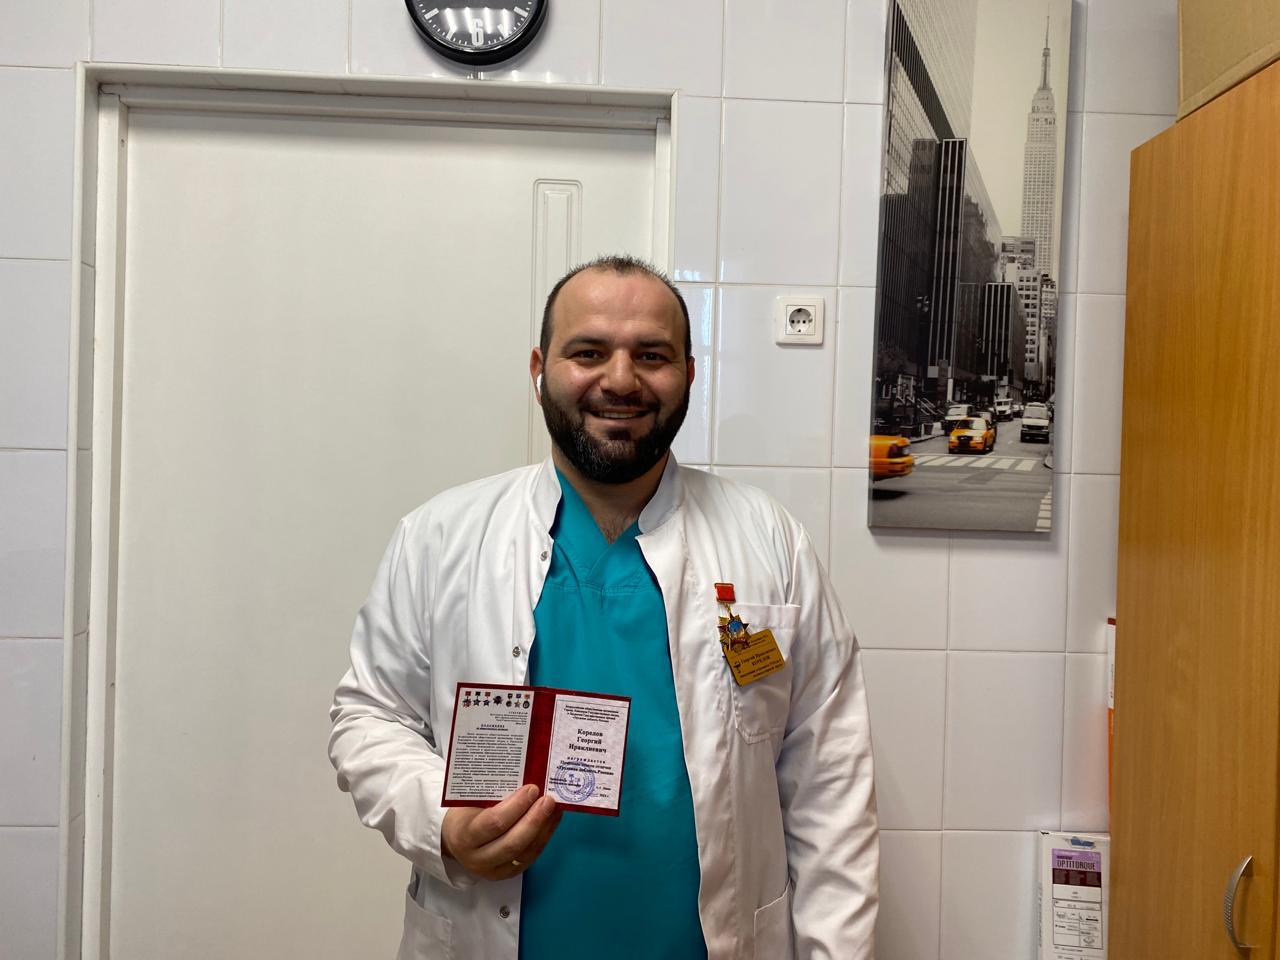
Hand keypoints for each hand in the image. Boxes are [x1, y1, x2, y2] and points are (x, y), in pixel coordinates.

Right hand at [441, 784, 562, 880]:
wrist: (455, 839)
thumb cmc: (465, 813)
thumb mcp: (470, 802)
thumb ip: (493, 793)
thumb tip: (526, 775)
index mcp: (464, 836)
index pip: (493, 823)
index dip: (516, 806)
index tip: (531, 789)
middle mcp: (477, 858)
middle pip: (512, 843)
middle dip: (534, 820)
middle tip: (548, 800)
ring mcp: (493, 870)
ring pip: (524, 853)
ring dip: (544, 829)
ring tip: (555, 809)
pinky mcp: (507, 874)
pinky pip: (529, 858)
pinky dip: (544, 838)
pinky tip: (552, 821)